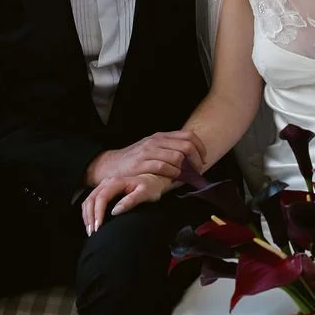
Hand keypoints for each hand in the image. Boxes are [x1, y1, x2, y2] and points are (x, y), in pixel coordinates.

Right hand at [82, 173, 170, 233]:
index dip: (98, 213)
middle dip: (90, 217)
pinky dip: (88, 213)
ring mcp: (104, 186)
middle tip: (92, 233)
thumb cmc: (150, 188)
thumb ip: (131, 201)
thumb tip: (115, 211)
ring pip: (88, 200)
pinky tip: (91, 224)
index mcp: (116, 182)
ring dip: (87, 216)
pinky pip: (90, 201)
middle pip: (91, 199)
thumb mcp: (145, 194)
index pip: (101, 197)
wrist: (151, 181)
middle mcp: (107, 182)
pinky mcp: (103, 191)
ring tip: (90, 231)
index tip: (98, 227)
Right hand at [85, 130, 205, 187]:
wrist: (110, 165)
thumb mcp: (153, 148)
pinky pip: (163, 167)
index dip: (201, 148)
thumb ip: (170, 148)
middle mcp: (156, 141)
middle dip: (197, 160)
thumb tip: (192, 154)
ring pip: (177, 156)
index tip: (204, 160)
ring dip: (186, 169)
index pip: (189, 136)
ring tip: (188, 177)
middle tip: (198, 171)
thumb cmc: (135, 160)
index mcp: (161, 136)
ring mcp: (148, 151)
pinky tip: (175, 179)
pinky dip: (173, 174)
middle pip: (186, 146)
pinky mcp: (141, 164)